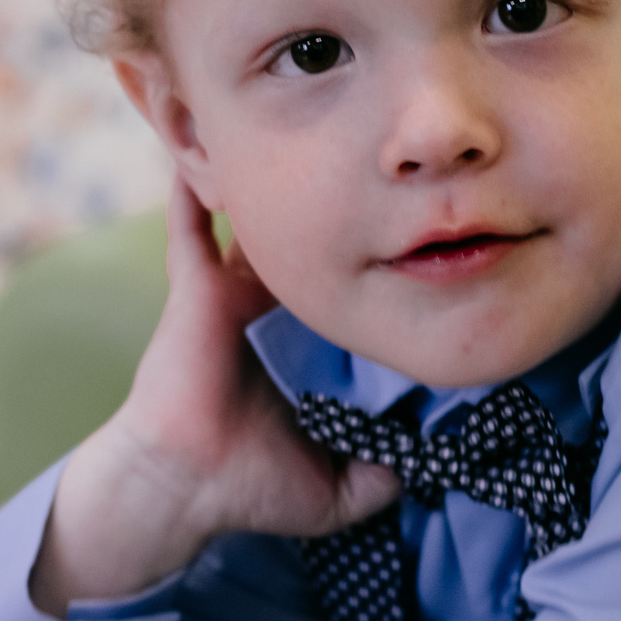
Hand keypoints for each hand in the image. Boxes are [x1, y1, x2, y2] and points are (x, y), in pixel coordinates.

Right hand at [31, 176, 402, 612]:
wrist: (186, 490)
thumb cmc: (251, 490)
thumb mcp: (341, 492)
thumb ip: (386, 476)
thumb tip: (434, 462)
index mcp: (301, 346)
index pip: (345, 293)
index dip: (374, 270)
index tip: (415, 242)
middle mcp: (267, 311)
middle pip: (307, 248)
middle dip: (334, 210)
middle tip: (372, 171)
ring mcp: (228, 295)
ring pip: (249, 226)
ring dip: (264, 186)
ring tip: (291, 128)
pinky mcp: (195, 290)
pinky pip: (190, 230)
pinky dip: (192, 191)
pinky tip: (207, 144)